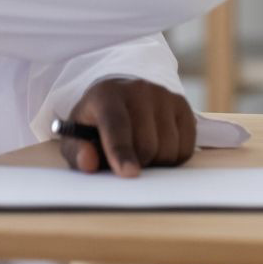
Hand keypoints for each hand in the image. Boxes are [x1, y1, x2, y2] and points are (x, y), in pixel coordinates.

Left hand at [59, 78, 196, 177]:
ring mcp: (163, 95)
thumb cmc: (96, 120)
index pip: (116, 125)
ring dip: (156, 162)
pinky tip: (159, 147)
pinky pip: (186, 146)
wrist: (122, 90)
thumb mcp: (76, 133)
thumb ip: (76, 151)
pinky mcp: (181, 104)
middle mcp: (138, 89)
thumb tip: (88, 162)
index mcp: (107, 95)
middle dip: (137, 164)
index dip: (122, 152)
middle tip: (125, 162)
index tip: (129, 173)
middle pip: (146, 145)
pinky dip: (173, 157)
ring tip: (141, 151)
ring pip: (169, 148)